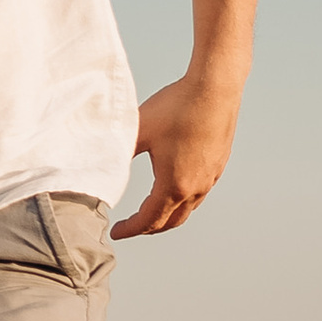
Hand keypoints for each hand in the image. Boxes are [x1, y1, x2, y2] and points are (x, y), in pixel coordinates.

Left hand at [112, 68, 245, 238]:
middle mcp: (196, 187)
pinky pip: (200, 193)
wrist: (215, 88)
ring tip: (152, 212)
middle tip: (131, 227)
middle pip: (171, 221)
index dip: (130, 229)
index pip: (149, 220)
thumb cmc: (177, 107)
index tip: (115, 233)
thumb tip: (102, 163)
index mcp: (174, 185)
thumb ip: (120, 151)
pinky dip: (184, 200)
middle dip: (149, 228)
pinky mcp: (219, 164)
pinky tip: (175, 187)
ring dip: (168, 216)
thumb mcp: (140, 130)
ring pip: (188, 209)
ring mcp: (211, 177)